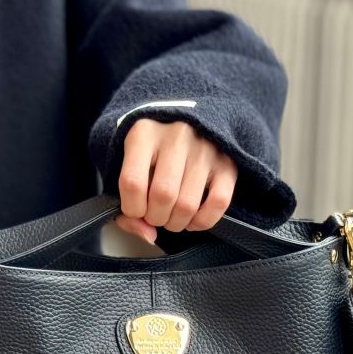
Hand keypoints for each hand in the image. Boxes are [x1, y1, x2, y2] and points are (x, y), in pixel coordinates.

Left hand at [114, 119, 236, 244]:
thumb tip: (148, 235)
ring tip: (171, 217)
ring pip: (188, 203)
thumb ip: (125, 204)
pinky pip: (219, 201)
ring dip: (176, 222)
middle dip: (155, 218)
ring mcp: (205, 148)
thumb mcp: (124, 165)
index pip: (133, 183)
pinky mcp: (227, 161)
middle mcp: (176, 137)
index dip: (132, 208)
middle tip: (155, 215)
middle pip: (163, 195)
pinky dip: (204, 221)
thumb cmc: (147, 150)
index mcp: (143, 134)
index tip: (135, 210)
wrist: (182, 118)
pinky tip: (192, 220)